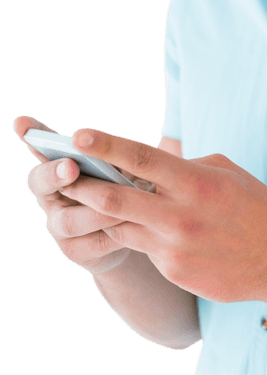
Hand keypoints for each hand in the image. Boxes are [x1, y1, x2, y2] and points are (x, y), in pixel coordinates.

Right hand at [14, 115, 132, 274]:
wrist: (137, 233)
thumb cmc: (125, 187)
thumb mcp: (121, 167)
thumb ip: (111, 158)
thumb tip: (109, 149)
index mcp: (58, 167)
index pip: (38, 146)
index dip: (30, 135)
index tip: (22, 123)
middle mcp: (50, 195)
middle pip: (39, 183)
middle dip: (55, 174)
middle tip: (71, 166)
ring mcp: (58, 226)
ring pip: (68, 220)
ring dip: (95, 211)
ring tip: (121, 206)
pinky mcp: (74, 251)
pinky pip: (91, 244)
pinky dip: (113, 235)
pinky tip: (132, 226)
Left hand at [43, 126, 266, 303]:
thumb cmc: (255, 207)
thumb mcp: (225, 172)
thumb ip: (186, 165)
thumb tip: (152, 161)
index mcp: (194, 181)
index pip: (140, 158)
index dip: (105, 145)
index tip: (77, 136)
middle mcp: (179, 214)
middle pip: (114, 198)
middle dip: (82, 186)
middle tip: (62, 176)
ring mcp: (173, 246)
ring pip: (119, 226)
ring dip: (101, 214)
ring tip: (84, 202)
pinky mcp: (173, 270)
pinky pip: (142, 249)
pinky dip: (136, 236)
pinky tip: (138, 229)